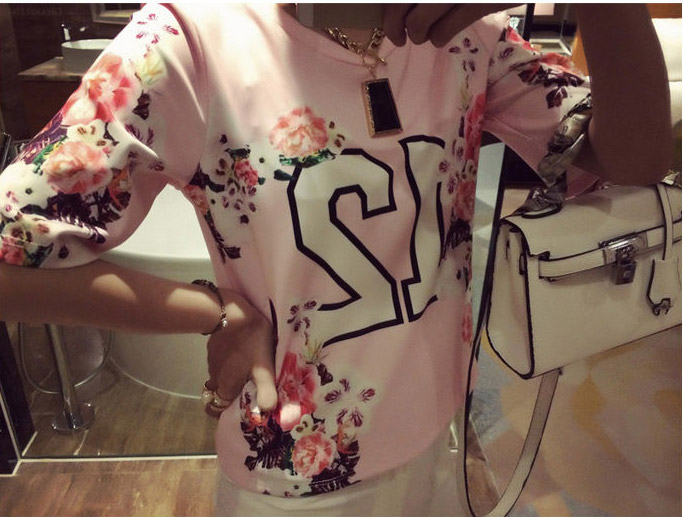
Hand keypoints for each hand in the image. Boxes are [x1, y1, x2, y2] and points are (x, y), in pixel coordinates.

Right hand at [205, 292, 276, 417]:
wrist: (232, 312)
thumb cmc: (250, 342)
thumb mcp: (263, 368)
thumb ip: (266, 390)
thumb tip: (269, 411)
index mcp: (226, 386)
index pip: (219, 410)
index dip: (229, 411)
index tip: (244, 408)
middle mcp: (215, 378)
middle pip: (222, 394)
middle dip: (235, 394)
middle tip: (253, 387)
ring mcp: (212, 362)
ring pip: (221, 377)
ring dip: (233, 377)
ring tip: (252, 369)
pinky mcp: (213, 348)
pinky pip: (221, 362)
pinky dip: (230, 363)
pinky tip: (243, 353)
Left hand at [383, 4, 517, 46]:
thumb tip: (396, 9)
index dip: (388, 12)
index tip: (389, 21)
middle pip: (398, 7)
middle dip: (394, 28)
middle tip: (399, 38)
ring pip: (417, 24)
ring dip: (420, 36)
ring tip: (427, 34)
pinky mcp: (478, 2)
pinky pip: (443, 31)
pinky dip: (438, 39)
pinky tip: (441, 38)